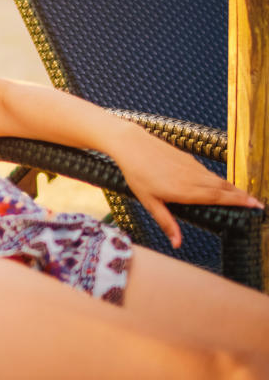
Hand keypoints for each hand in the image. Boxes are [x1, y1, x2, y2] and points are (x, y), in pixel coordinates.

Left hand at [109, 125, 263, 248]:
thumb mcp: (149, 202)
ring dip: (234, 188)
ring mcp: (192, 167)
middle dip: (242, 197)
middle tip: (259, 205)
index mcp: (185, 191)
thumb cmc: (137, 175)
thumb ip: (166, 222)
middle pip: (223, 189)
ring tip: (246, 197)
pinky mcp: (188, 159)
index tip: (255, 206)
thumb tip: (177, 243)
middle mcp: (193, 178)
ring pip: (218, 179)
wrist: (132, 145)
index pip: (218, 198)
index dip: (238, 202)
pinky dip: (220, 180)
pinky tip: (223, 186)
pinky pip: (209, 172)